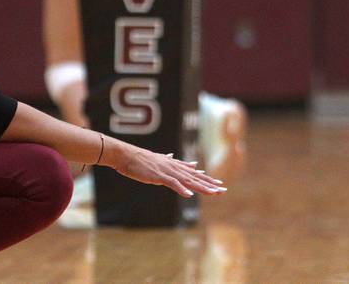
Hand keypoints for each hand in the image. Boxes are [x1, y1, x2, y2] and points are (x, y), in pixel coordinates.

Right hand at [108, 141, 226, 197]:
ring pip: (188, 181)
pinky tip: (189, 194)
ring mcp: (167, 171)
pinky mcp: (159, 175)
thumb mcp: (155, 159)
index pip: (192, 173)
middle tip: (223, 190)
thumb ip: (166, 159)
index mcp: (172, 165)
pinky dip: (181, 189)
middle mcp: (173, 167)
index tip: (218, 183)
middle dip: (209, 184)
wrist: (125, 155)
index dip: (206, 179)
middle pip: (194, 178)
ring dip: (201, 187)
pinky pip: (172, 183)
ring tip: (214, 192)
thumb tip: (171, 156)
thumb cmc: (137, 159)